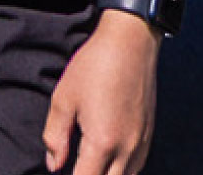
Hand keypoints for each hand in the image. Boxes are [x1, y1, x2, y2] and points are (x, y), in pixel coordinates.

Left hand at [42, 15, 158, 174]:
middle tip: (77, 166)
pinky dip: (122, 171)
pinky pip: (136, 166)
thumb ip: (55, 137)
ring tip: (89, 165)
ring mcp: (141, 142)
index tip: (61, 172)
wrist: (131, 41)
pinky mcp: (148, 134)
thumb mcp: (64, 99)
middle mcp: (126, 148)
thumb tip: (54, 165)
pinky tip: (108, 162)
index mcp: (102, 142)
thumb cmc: (95, 66)